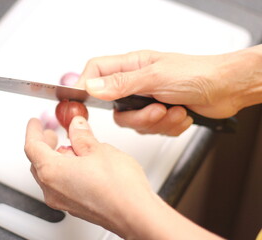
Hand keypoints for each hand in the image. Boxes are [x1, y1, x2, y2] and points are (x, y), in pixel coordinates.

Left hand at [24, 116, 153, 236]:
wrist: (136, 215)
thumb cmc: (119, 187)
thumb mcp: (98, 149)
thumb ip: (82, 135)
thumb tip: (76, 126)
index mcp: (52, 172)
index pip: (32, 146)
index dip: (34, 130)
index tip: (36, 122)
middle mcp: (52, 190)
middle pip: (38, 162)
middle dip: (45, 144)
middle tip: (52, 132)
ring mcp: (62, 201)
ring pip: (49, 175)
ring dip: (56, 158)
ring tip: (72, 146)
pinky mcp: (74, 207)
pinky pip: (61, 185)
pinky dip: (65, 171)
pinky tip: (81, 164)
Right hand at [76, 46, 261, 134]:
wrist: (227, 89)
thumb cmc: (197, 74)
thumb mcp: (155, 76)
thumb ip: (121, 83)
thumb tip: (92, 87)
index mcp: (132, 66)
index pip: (96, 72)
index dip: (86, 85)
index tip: (83, 101)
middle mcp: (136, 84)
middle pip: (115, 108)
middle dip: (137, 117)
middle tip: (155, 109)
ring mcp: (147, 100)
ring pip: (134, 123)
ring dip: (156, 122)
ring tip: (173, 110)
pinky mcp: (159, 115)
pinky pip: (151, 130)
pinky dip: (168, 127)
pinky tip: (180, 115)